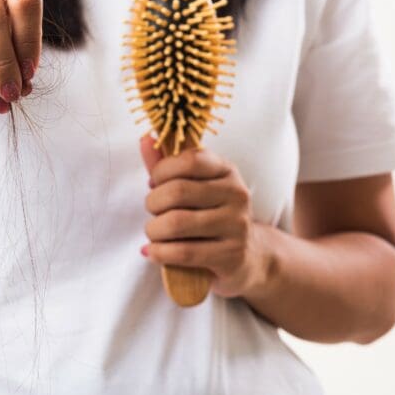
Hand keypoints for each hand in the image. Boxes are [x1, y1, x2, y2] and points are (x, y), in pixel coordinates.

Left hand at [138, 134, 272, 297]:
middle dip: (153, 203)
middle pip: (177, 192)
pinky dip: (159, 252)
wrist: (249, 256)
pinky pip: (182, 252)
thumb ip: (166, 164)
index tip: (154, 183)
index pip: (189, 159)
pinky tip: (154, 251)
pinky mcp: (231, 256)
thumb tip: (145, 139)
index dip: (162, 171)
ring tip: (155, 232)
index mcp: (226, 171)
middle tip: (154, 212)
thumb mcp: (191, 185)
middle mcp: (236, 195)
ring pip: (176, 223)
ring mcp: (237, 226)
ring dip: (153, 230)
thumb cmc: (209, 214)